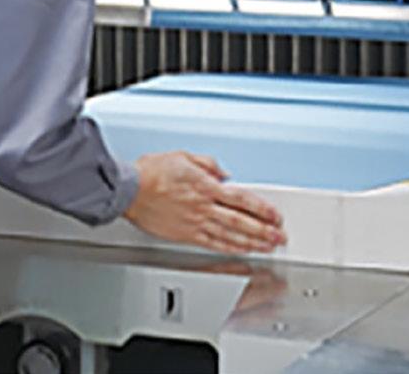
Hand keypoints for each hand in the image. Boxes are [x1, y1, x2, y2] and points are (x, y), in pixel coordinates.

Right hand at [123, 151, 285, 254]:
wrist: (129, 190)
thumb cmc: (151, 172)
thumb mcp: (184, 156)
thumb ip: (208, 165)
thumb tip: (223, 174)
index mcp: (206, 186)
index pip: (242, 199)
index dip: (262, 209)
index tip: (275, 215)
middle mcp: (204, 207)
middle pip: (241, 221)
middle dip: (264, 230)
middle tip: (279, 236)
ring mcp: (195, 223)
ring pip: (230, 235)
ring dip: (251, 242)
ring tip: (267, 247)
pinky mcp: (185, 235)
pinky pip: (212, 244)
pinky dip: (229, 249)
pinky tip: (240, 251)